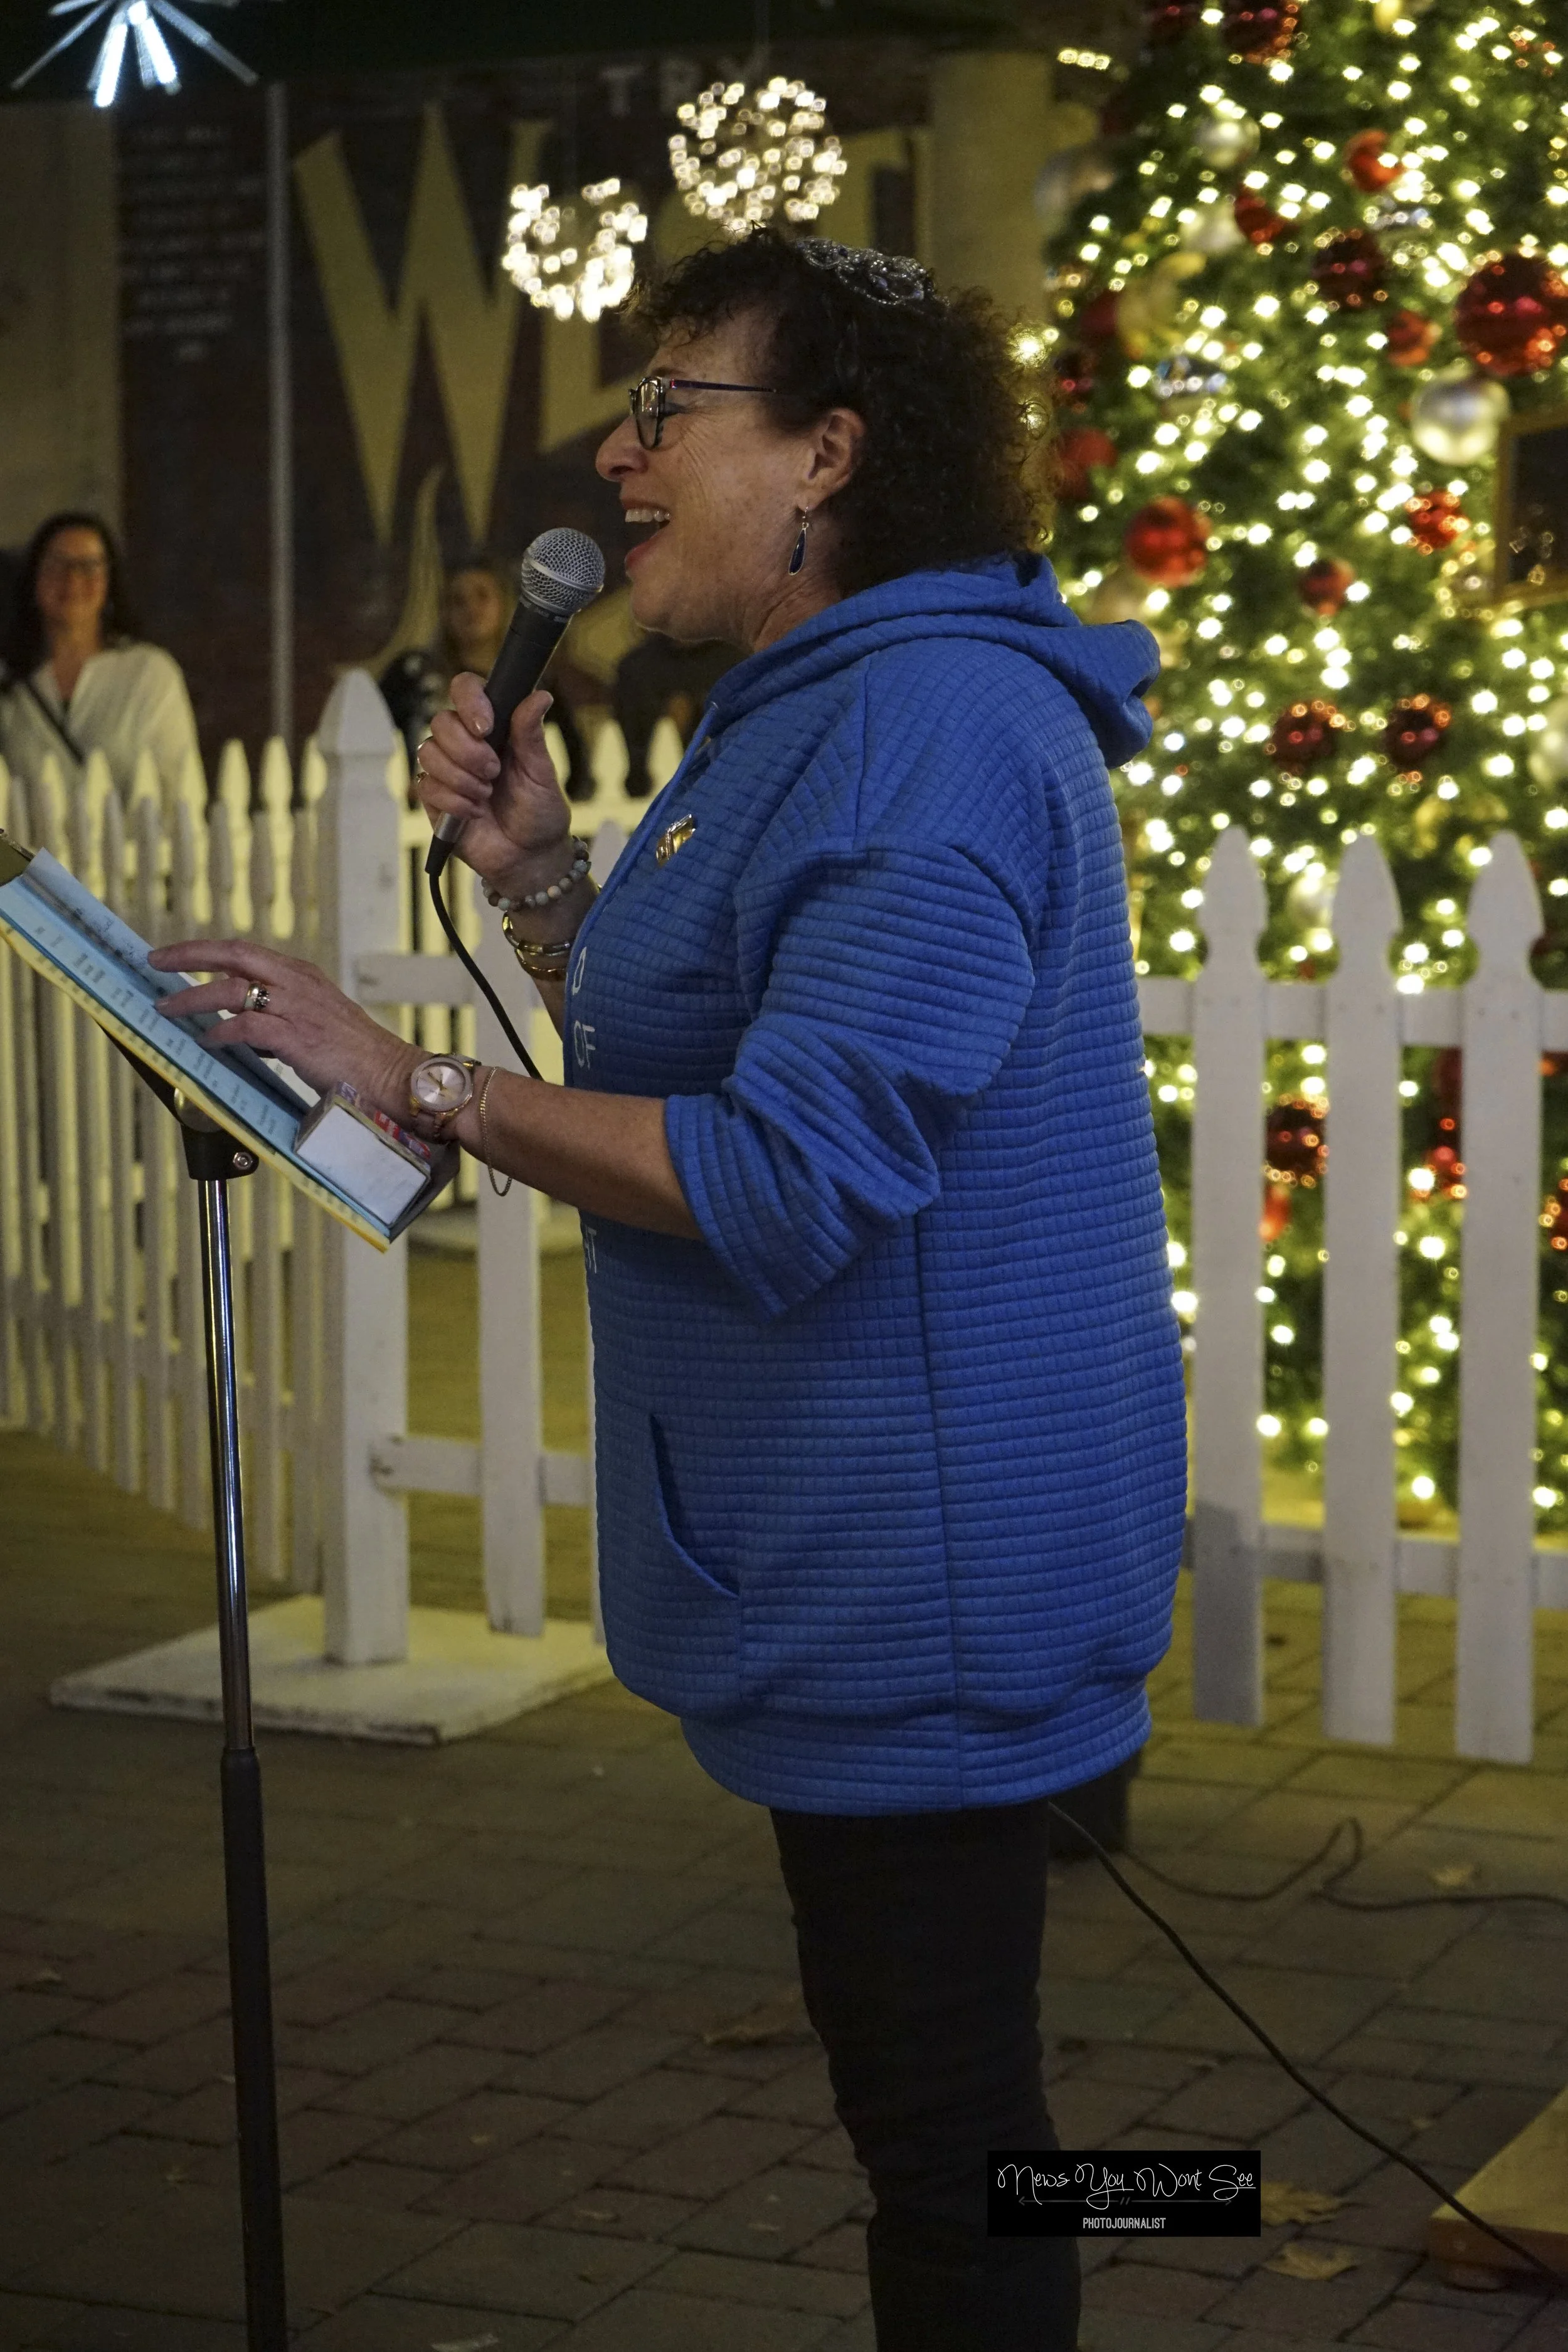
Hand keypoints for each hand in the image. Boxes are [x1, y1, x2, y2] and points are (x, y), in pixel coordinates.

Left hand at [147, 940, 419, 1118]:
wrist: (392, 1073)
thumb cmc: (356, 1055)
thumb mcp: (315, 1021)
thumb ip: (279, 1016)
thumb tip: (238, 1025)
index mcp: (302, 975)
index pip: (244, 950)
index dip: (205, 949)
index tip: (174, 955)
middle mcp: (298, 983)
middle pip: (233, 954)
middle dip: (189, 955)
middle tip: (156, 961)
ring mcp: (298, 1008)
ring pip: (233, 989)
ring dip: (193, 997)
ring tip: (168, 1008)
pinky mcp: (298, 1038)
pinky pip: (247, 1027)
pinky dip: (221, 1033)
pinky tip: (207, 1042)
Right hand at [414, 678, 574, 897]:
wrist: (529, 857)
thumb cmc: (539, 812)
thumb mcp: (541, 773)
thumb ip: (531, 734)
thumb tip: (540, 696)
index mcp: (492, 727)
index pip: (465, 689)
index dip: (469, 701)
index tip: (486, 726)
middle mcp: (465, 743)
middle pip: (441, 721)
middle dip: (468, 751)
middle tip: (493, 773)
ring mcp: (446, 769)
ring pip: (428, 752)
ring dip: (461, 778)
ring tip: (487, 795)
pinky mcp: (433, 798)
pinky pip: (426, 786)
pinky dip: (454, 801)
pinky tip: (475, 813)